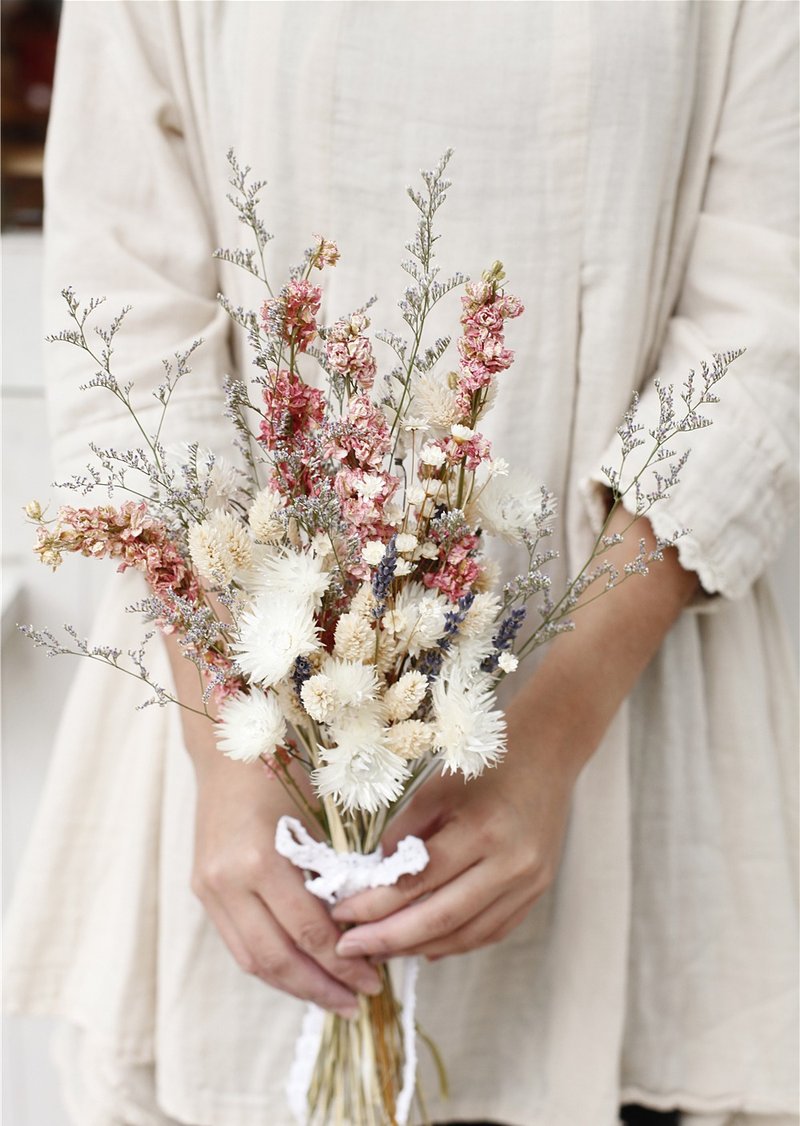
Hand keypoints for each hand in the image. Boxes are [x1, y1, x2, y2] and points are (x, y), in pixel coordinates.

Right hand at [190, 751, 382, 1015]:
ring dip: (295, 985)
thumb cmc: (286, 772)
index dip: (342, 962)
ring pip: (252, 959)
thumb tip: (371, 925)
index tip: (374, 978)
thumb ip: (340, 868)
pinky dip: (272, 964)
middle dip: (321, 987)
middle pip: (276, 956)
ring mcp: (209, 887)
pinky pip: (238, 942)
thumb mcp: (321, 816)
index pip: (307, 930)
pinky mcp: (203, 890)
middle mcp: (226, 879)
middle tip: (359, 1002)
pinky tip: (302, 972)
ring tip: (334, 1000)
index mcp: (260, 858)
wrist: (229, 750)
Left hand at [331, 699, 576, 960]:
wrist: (547, 755)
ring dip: (417, 948)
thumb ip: (404, 833)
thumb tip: (372, 879)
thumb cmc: (485, 765)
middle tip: (349, 948)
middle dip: (388, 939)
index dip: (374, 904)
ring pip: (465, 936)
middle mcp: (510, 864)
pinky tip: (422, 947)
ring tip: (379, 951)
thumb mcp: (436, 788)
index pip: (417, 882)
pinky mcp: (536, 893)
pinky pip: (488, 932)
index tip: (340, 915)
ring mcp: (528, 884)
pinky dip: (452, 943)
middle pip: (440, 919)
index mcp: (482, 830)